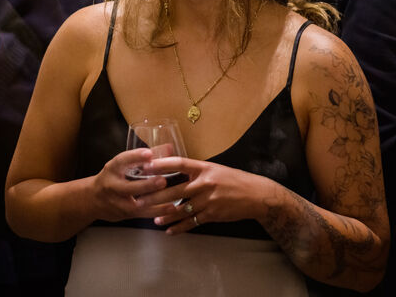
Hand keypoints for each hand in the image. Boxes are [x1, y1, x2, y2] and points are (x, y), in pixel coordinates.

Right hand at [87, 148, 172, 222]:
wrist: (93, 199)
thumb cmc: (112, 177)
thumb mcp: (122, 164)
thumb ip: (144, 156)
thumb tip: (169, 148)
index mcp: (112, 169)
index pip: (121, 161)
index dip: (135, 157)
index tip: (148, 153)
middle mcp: (112, 186)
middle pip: (128, 188)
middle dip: (146, 186)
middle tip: (162, 181)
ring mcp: (117, 203)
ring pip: (135, 206)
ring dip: (154, 203)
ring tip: (171, 199)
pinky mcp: (124, 214)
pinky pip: (142, 215)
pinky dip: (156, 212)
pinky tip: (171, 208)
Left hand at [143, 156, 267, 234]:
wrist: (255, 195)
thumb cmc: (234, 180)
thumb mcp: (216, 169)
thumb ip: (197, 171)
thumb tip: (176, 170)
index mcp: (204, 168)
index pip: (179, 164)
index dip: (162, 165)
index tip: (146, 167)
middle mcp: (205, 183)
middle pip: (175, 190)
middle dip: (155, 197)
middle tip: (139, 200)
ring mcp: (208, 200)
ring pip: (181, 209)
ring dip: (165, 215)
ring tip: (153, 219)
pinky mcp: (212, 215)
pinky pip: (191, 222)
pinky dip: (179, 227)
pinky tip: (169, 231)